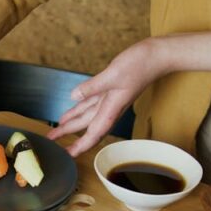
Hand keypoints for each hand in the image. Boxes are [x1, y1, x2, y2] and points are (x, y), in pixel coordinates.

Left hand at [47, 38, 169, 156]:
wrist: (157, 55)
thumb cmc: (140, 65)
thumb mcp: (113, 75)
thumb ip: (92, 87)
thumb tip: (74, 96)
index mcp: (111, 108)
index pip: (93, 134)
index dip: (80, 146)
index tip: (67, 155)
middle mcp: (109, 107)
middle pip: (86, 127)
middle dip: (69, 136)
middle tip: (52, 142)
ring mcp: (109, 99)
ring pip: (86, 115)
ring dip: (71, 123)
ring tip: (56, 129)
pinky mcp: (110, 89)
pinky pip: (91, 102)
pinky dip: (79, 107)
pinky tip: (70, 109)